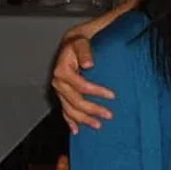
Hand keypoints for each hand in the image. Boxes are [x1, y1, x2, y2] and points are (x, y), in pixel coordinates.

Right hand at [51, 19, 114, 133]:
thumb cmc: (80, 39)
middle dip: (92, 110)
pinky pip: (64, 110)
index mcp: (62, 69)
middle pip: (75, 101)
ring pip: (69, 109)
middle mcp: (58, 81)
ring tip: (98, 125)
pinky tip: (76, 130)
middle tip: (109, 115)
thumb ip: (85, 50)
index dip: (96, 92)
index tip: (112, 96)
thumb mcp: (83, 39)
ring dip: (83, 119)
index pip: (81, 85)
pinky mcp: (61, 93)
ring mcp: (59, 89)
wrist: (71, 40)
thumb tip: (89, 64)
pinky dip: (70, 120)